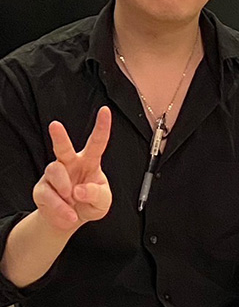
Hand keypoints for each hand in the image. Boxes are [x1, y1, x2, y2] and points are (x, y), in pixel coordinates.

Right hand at [33, 106, 112, 232]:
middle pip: (63, 148)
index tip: (105, 110)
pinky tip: (67, 213)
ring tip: (72, 201)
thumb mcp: (103, 202)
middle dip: (59, 136)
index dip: (102, 126)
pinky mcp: (42, 189)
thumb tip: (80, 190)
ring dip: (65, 190)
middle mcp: (71, 164)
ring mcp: (54, 175)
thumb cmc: (90, 204)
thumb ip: (96, 194)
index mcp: (90, 162)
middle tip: (55, 125)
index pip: (98, 142)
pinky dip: (59, 208)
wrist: (70, 220)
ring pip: (54, 171)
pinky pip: (47, 195)